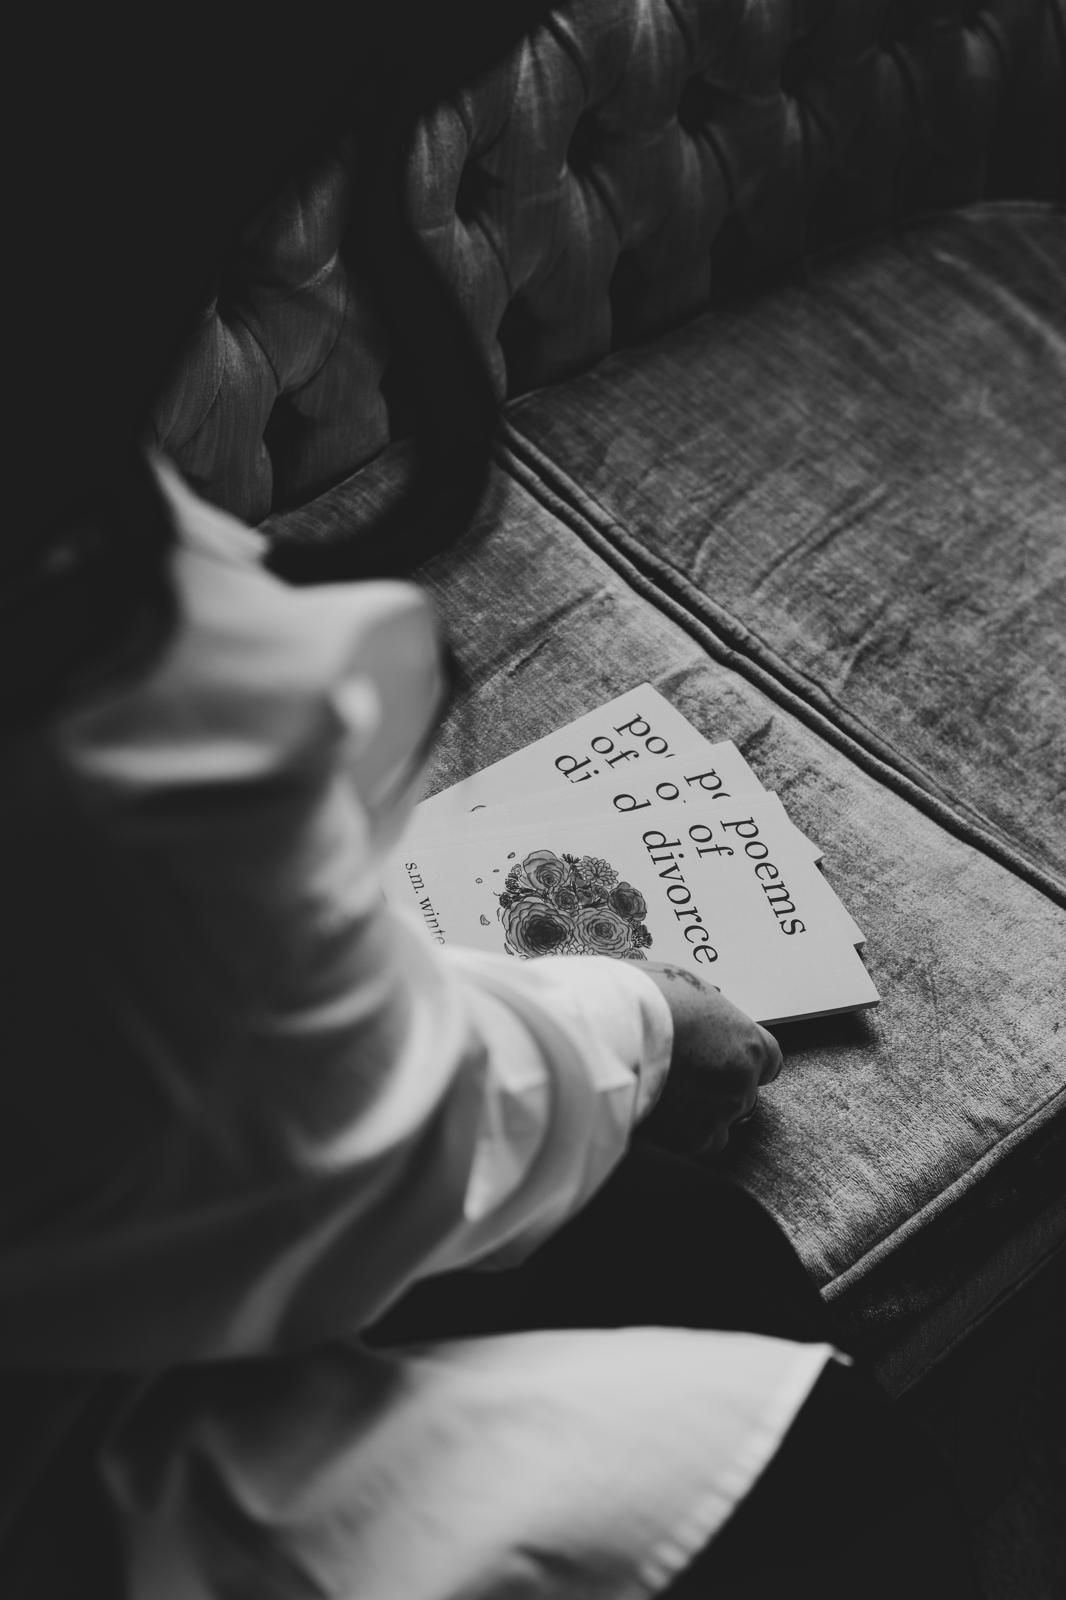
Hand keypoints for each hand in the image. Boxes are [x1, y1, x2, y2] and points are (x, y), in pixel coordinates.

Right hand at [637, 963, 782, 1156]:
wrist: (612, 1034)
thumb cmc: (643, 1000)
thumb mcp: (683, 987)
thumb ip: (700, 1014)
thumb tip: (691, 1015)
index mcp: (746, 1043)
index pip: (769, 1062)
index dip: (745, 1064)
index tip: (728, 1063)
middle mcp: (739, 1083)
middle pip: (742, 1096)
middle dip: (715, 1091)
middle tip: (681, 1079)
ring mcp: (716, 1115)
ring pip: (716, 1129)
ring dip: (696, 1119)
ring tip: (663, 1101)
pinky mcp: (688, 1140)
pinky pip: (688, 1146)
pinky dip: (673, 1136)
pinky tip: (651, 1116)